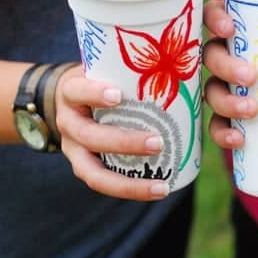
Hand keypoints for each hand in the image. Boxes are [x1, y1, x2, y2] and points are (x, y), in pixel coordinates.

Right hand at [57, 66, 169, 200]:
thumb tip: (189, 67)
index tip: (117, 94)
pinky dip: (131, 189)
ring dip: (129, 183)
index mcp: (71, 93)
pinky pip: (104, 183)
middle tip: (158, 143)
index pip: (77, 90)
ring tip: (162, 186)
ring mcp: (73, 149)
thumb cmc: (100, 80)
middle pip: (90, 136)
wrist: (68, 100)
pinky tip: (160, 190)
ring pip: (93, 172)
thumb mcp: (106, 68)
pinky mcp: (84, 166)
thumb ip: (134, 69)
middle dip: (124, 143)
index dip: (94, 93)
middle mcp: (68, 123)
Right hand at [202, 0, 257, 148]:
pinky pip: (216, 125)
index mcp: (241, 30)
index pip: (213, 14)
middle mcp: (225, 55)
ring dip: (227, 102)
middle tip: (252, 77)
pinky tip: (239, 140)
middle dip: (227, 66)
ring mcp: (223, 86)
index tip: (229, 28)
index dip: (214, 18)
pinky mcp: (228, 115)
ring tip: (253, 110)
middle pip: (211, 56)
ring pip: (211, 91)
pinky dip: (223, 133)